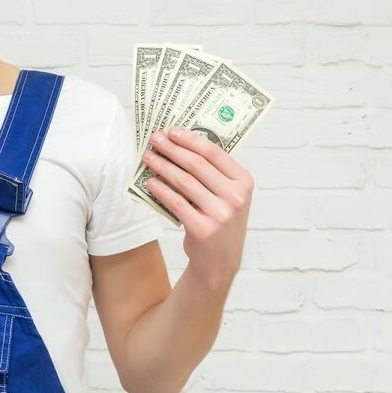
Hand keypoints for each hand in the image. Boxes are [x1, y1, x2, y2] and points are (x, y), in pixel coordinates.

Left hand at [141, 127, 253, 286]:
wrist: (220, 262)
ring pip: (184, 181)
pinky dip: (160, 190)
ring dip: (162, 166)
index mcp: (244, 182)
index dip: (191, 139)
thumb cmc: (220, 221)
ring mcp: (220, 214)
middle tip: (155, 139)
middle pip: (197, 164)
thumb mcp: (228, 196)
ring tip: (148, 157)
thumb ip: (214, 174)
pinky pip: (176, 203)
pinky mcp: (203, 229)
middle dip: (172, 149)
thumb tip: (181, 144)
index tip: (172, 130)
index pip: (215, 153)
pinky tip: (149, 182)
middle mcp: (235, 197)